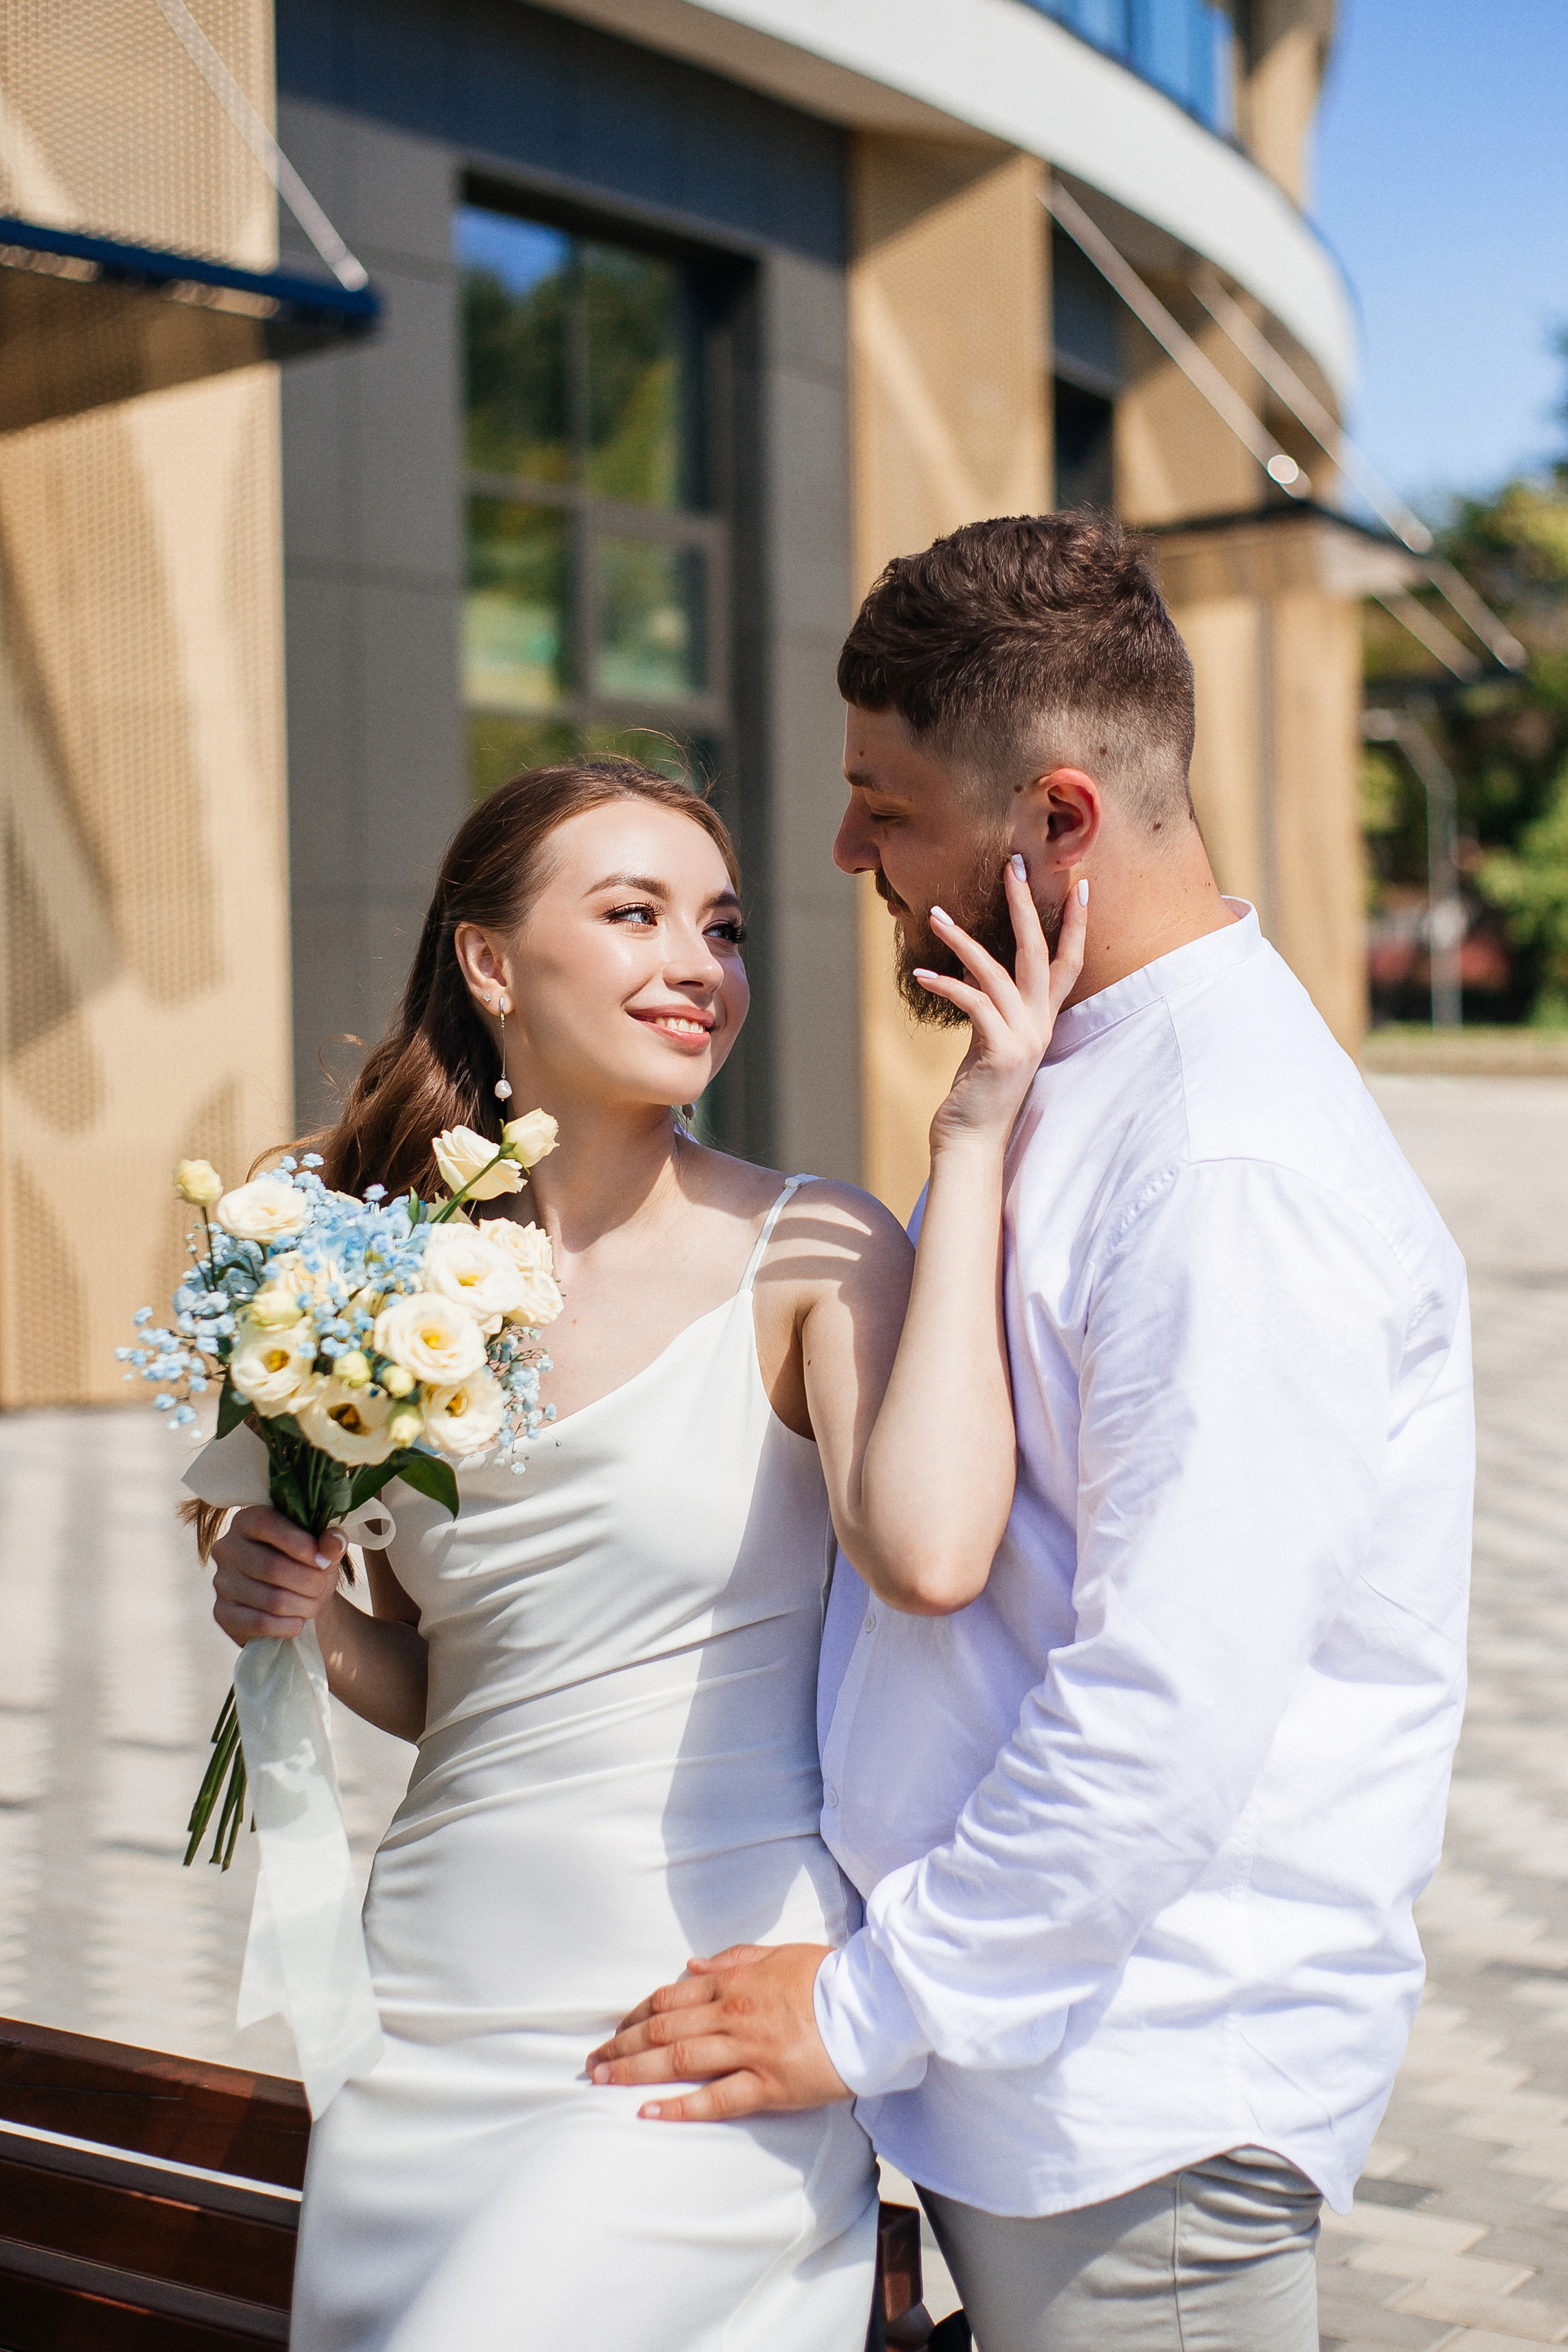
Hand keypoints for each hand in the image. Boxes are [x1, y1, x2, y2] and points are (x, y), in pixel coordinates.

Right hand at [211, 1505, 344, 1646]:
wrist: (292, 1602)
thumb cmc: (305, 1565)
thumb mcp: (322, 1550)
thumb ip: (331, 1541)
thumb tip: (335, 1543)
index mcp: (247, 1521)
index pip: (266, 1524)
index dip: (300, 1544)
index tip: (324, 1561)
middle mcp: (227, 1548)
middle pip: (271, 1567)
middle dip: (308, 1581)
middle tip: (321, 1587)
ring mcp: (221, 1582)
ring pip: (271, 1599)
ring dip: (302, 1606)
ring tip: (313, 1604)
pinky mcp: (222, 1613)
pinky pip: (260, 1623)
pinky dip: (287, 1626)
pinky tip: (298, 1622)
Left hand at [584, 1943, 848, 2121]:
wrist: (872, 2005)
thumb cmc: (826, 1978)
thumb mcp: (777, 1954)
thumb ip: (732, 1959)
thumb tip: (689, 1966)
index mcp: (734, 1983)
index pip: (669, 1998)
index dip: (636, 2014)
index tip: (614, 2029)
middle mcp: (734, 2014)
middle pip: (664, 2029)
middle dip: (622, 2045)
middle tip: (593, 2061)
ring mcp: (749, 2050)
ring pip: (679, 2059)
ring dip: (635, 2070)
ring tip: (604, 2081)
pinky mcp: (769, 2084)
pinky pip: (716, 2098)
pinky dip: (679, 2106)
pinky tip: (648, 2111)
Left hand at [921, 861, 1087, 1150]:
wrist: (972, 1143)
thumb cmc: (977, 1093)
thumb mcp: (990, 1041)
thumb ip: (992, 1007)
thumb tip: (974, 973)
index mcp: (1042, 1020)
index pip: (1068, 962)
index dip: (1076, 924)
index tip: (1080, 883)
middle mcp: (1040, 1025)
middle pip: (1040, 953)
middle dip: (1027, 906)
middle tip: (1013, 864)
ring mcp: (1023, 1038)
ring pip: (998, 971)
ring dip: (964, 939)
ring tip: (935, 913)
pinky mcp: (999, 1052)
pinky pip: (974, 1003)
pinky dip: (946, 983)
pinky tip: (921, 973)